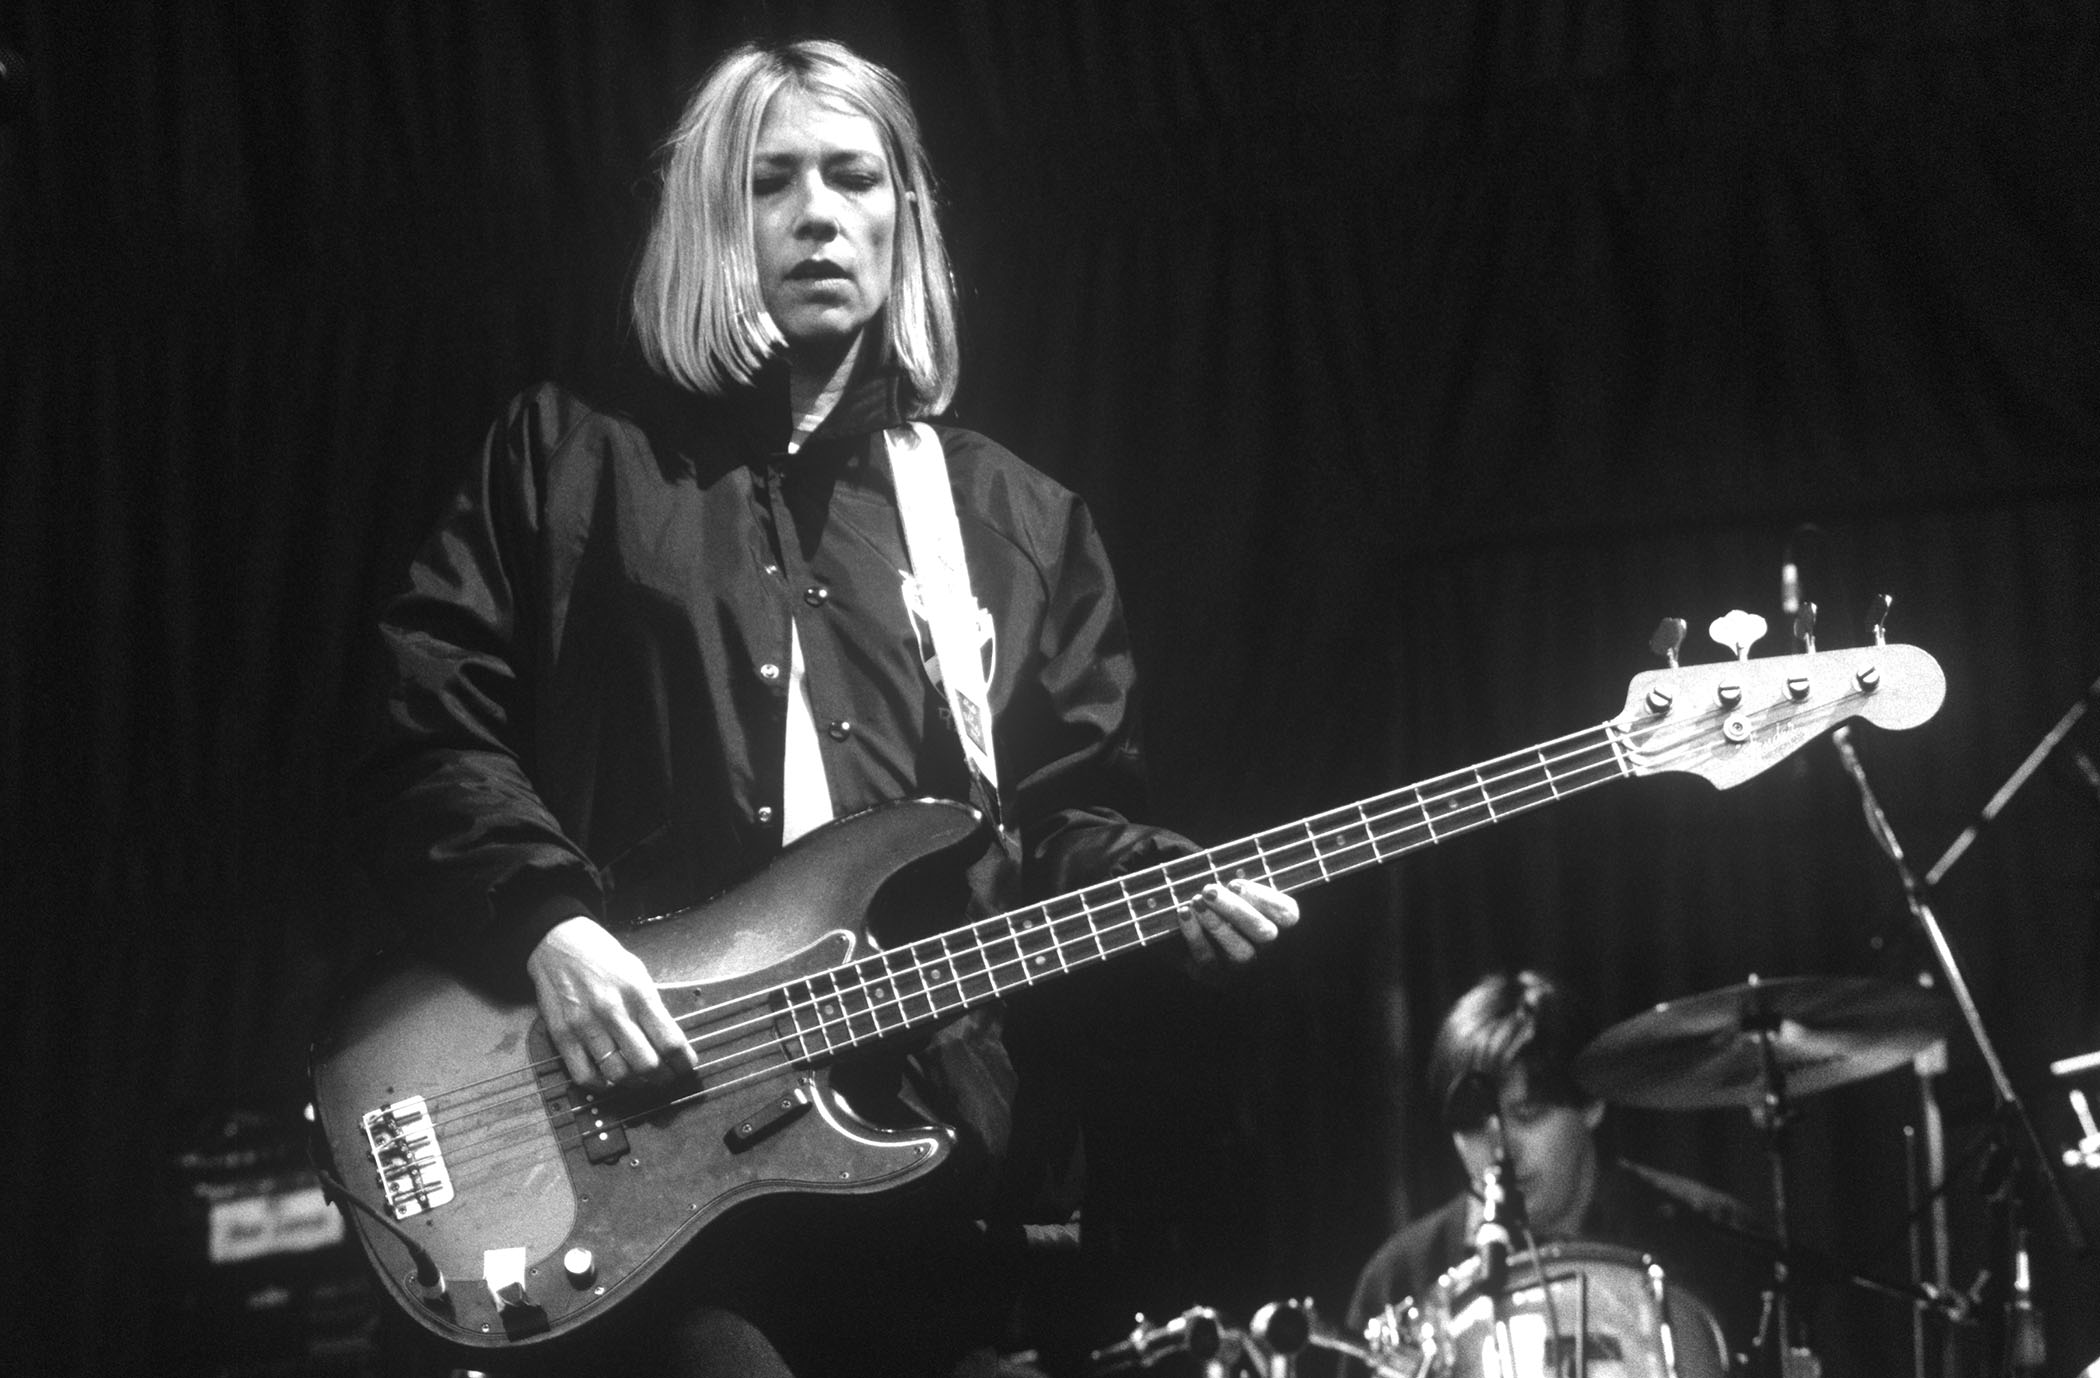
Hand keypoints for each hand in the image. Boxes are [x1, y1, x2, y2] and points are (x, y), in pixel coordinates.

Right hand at [526, 916, 701, 1088]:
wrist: (558, 943)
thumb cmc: (602, 957)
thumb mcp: (637, 972)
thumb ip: (652, 1007)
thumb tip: (670, 1041)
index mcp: (637, 993)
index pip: (669, 1040)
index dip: (683, 1062)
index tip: (686, 1067)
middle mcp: (612, 1011)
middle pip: (647, 1063)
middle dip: (663, 1078)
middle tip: (666, 1078)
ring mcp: (586, 1025)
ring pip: (618, 1074)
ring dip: (635, 1084)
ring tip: (640, 1080)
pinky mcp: (562, 1035)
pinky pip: (584, 1075)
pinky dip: (602, 1086)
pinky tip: (610, 1081)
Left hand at [1174, 878, 1298, 982]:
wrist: (1196, 937)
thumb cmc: (1222, 904)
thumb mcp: (1236, 890)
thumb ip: (1239, 885)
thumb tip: (1230, 882)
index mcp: (1279, 923)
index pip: (1287, 914)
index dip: (1262, 898)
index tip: (1234, 884)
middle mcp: (1266, 948)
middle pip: (1264, 934)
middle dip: (1236, 910)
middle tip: (1209, 890)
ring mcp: (1243, 965)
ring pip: (1240, 952)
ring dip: (1217, 925)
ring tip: (1197, 901)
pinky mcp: (1216, 974)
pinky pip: (1208, 958)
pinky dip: (1194, 934)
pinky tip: (1183, 913)